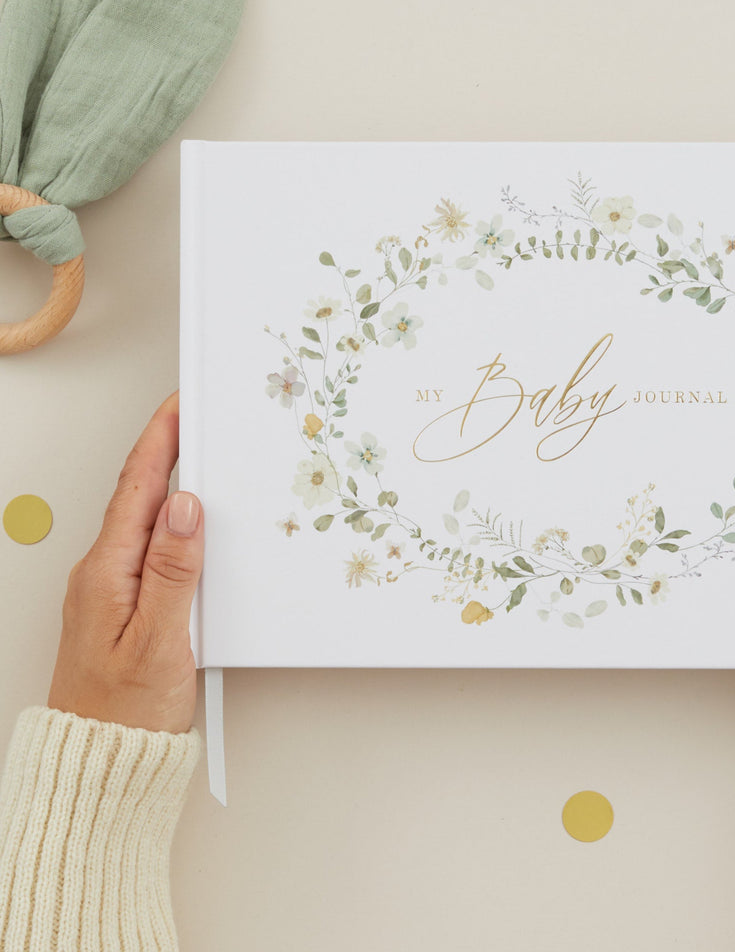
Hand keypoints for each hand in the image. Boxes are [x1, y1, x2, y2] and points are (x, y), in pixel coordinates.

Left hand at [47, 392, 203, 733]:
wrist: (103, 761)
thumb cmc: (127, 709)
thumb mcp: (160, 640)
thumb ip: (173, 570)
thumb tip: (185, 506)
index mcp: (106, 572)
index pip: (136, 488)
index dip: (160, 439)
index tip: (181, 403)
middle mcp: (103, 571)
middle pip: (138, 494)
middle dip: (167, 448)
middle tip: (199, 415)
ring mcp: (111, 586)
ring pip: (145, 518)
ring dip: (172, 481)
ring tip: (201, 452)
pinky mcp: (125, 602)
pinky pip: (150, 545)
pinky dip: (173, 519)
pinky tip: (193, 520)